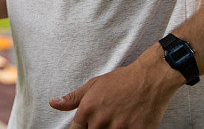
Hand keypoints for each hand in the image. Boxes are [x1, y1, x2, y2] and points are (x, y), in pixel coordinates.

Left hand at [49, 45, 183, 127]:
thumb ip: (73, 98)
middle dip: (97, 128)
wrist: (150, 78)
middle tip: (108, 116)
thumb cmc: (122, 81)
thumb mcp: (93, 85)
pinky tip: (129, 122)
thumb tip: (53, 103)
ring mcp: (118, 128)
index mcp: (87, 110)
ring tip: (119, 117)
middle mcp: (100, 121)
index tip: (89, 125)